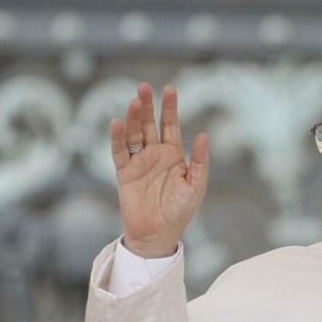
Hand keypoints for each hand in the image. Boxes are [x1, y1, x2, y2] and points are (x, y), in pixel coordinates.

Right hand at [110, 83, 209, 257]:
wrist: (159, 234)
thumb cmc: (180, 211)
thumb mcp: (195, 186)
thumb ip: (199, 161)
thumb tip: (204, 135)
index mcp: (173, 154)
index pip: (171, 125)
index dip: (170, 107)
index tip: (169, 89)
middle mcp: (155, 154)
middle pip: (150, 124)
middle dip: (147, 106)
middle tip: (144, 87)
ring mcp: (138, 162)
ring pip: (134, 134)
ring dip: (133, 118)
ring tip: (134, 101)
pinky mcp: (124, 172)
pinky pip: (119, 151)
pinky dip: (117, 138)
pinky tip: (117, 123)